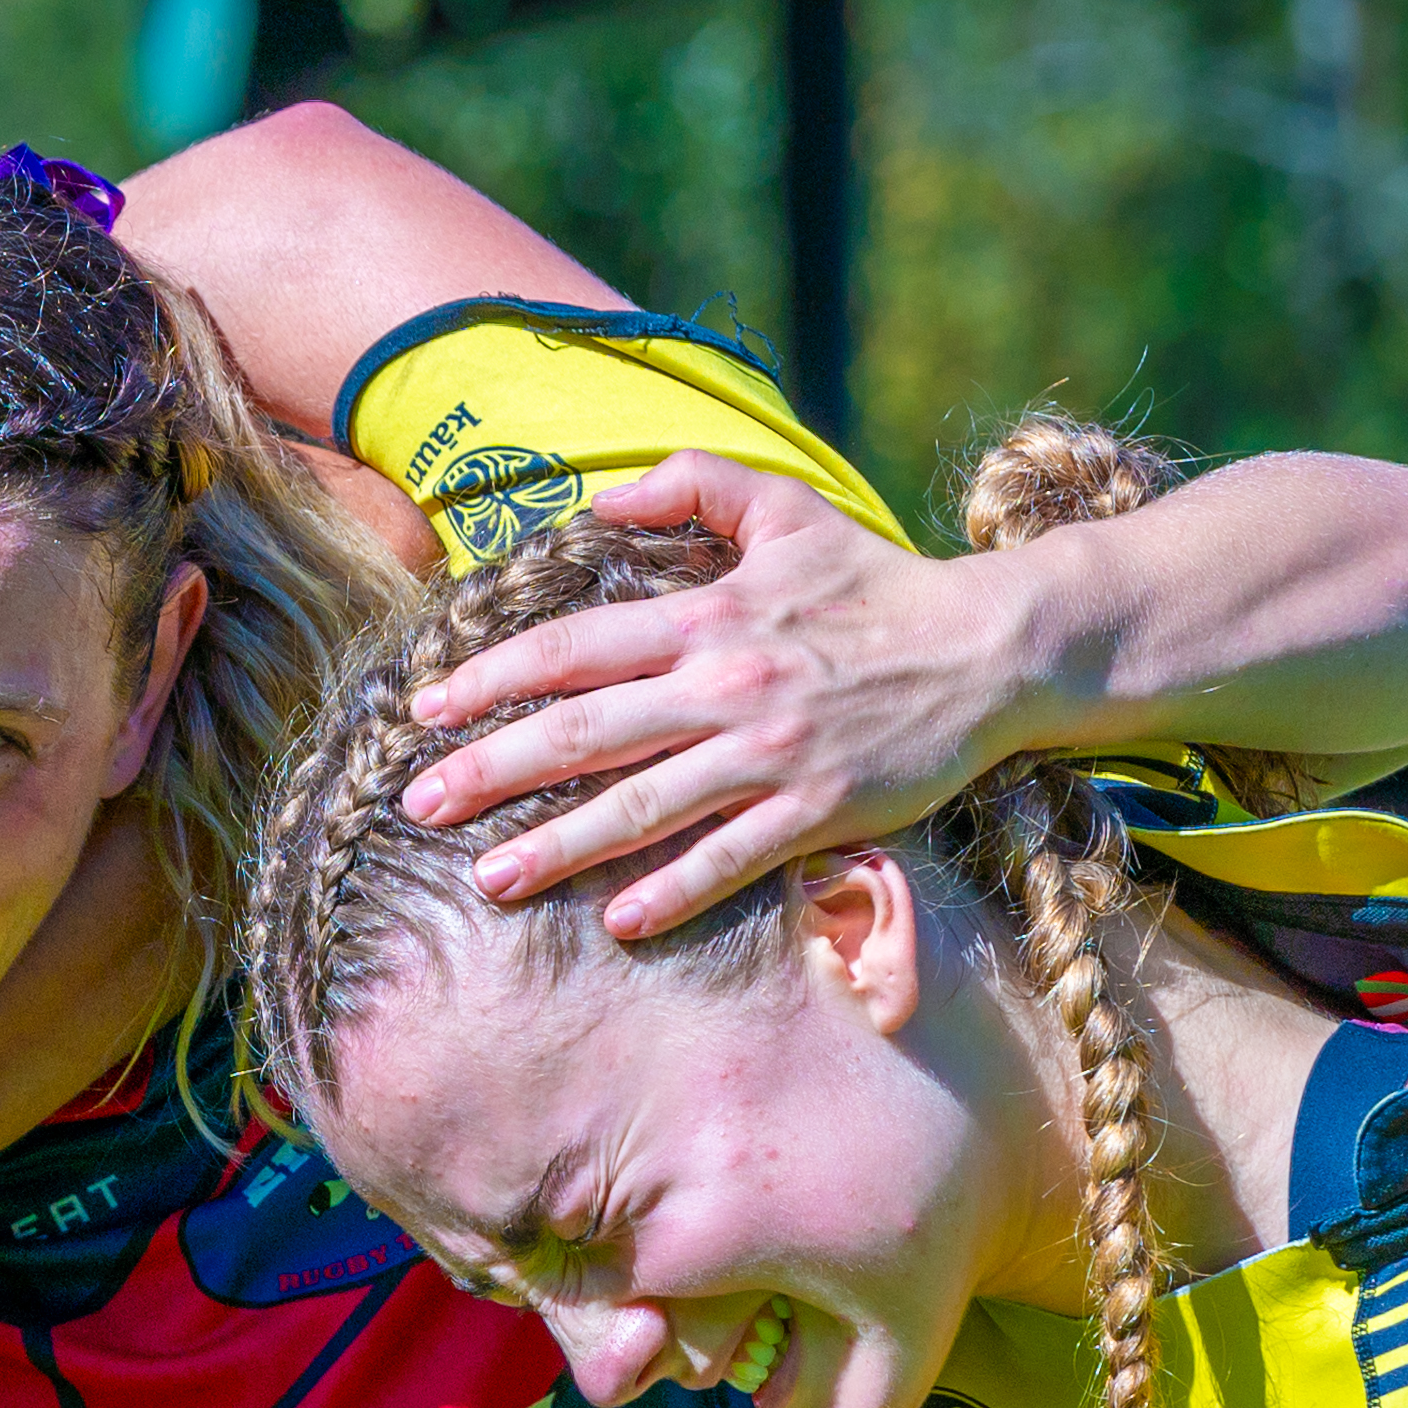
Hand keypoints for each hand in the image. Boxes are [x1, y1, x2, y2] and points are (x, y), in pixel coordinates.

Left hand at [395, 453, 1044, 939]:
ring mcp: (770, 754)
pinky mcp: (818, 810)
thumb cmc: (876, 582)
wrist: (989, 647)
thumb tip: (600, 498)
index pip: (573, 649)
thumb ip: (691, 486)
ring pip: (640, 808)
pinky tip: (615, 921)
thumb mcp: (788, 507)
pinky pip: (729, 859)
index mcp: (708, 615)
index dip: (493, 678)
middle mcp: (727, 685)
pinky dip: (671, 892)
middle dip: (492, 771)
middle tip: (418, 805)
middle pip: (584, 735)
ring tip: (487, 878)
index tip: (429, 709)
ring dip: (556, 846)